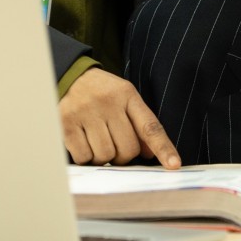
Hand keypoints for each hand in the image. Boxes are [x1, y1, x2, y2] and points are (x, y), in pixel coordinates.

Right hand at [59, 68, 180, 168]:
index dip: (163, 148)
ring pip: (105, 156)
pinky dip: (85, 157)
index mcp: (127, 94)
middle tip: (114, 144)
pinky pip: (83, 157)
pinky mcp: (66, 123)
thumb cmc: (102, 93)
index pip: (149, 126)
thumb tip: (149, 154)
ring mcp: (86, 112)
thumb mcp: (124, 99)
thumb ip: (139, 124)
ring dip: (103, 157)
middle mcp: (107, 102)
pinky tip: (83, 142)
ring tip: (97, 141)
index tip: (174, 164)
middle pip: (127, 149)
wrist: (69, 76)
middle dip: (123, 155)